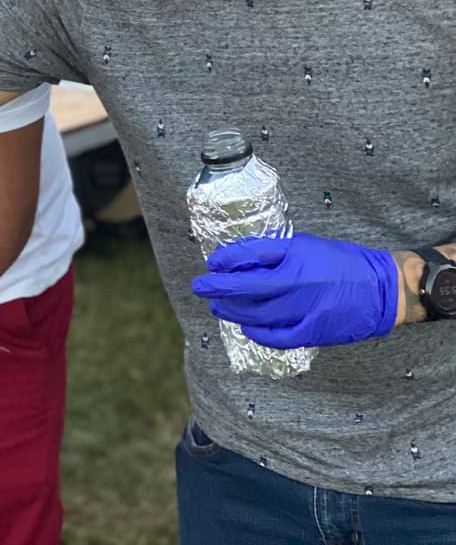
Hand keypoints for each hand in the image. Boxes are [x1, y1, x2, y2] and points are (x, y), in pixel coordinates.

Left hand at [191, 232, 398, 347]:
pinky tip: (246, 328)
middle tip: (200, 287)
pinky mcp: (314, 332)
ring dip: (232, 311)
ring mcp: (306, 309)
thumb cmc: (341, 263)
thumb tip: (237, 261)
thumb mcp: (306, 246)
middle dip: (218, 288)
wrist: (383, 288)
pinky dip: (257, 334)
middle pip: (247, 287)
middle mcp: (298, 281)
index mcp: (297, 255)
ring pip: (257, 314)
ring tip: (218, 307)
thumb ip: (274, 253)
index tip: (211, 263)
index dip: (226, 259)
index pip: (251, 254)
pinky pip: (277, 337)